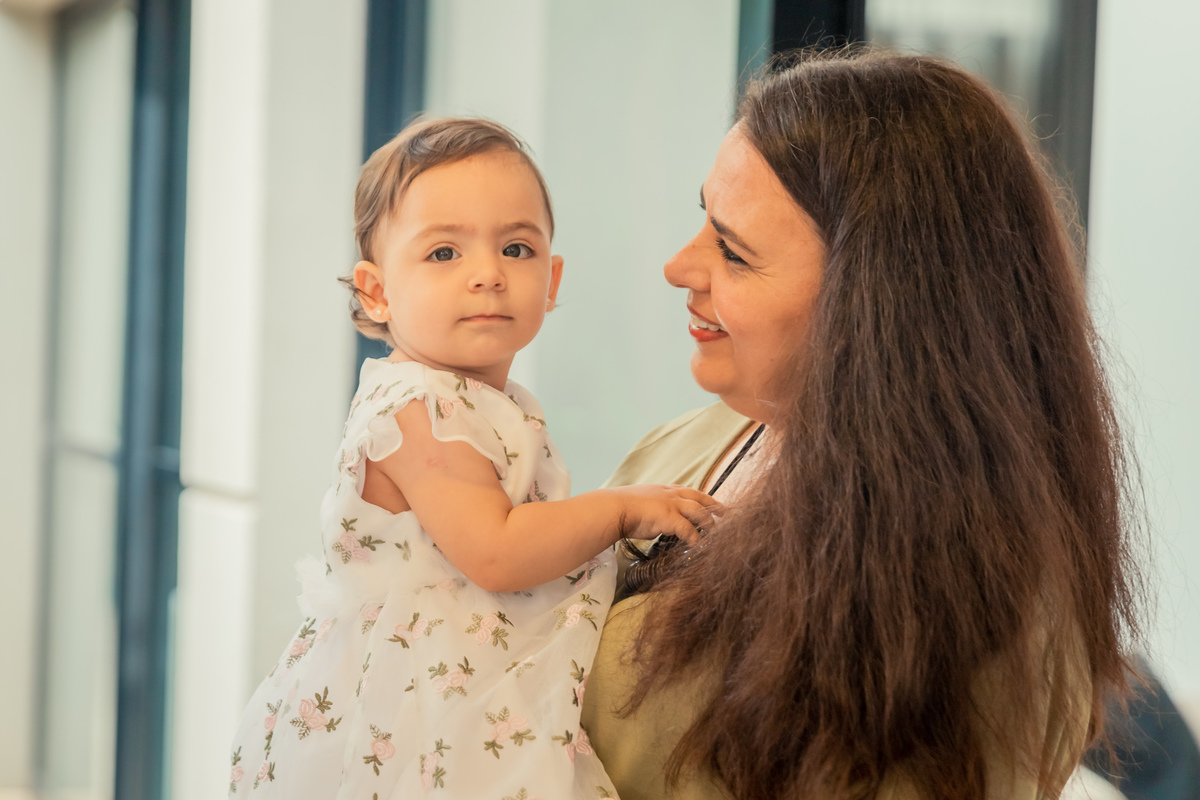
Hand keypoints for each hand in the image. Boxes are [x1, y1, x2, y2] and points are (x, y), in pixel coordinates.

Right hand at [608, 485, 722, 543]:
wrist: (613, 509)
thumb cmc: (621, 507)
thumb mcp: (641, 500)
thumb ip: (652, 507)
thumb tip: (653, 517)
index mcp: (665, 490)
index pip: (690, 492)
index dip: (703, 498)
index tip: (714, 503)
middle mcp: (671, 495)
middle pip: (701, 499)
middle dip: (716, 507)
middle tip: (729, 514)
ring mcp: (672, 505)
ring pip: (700, 513)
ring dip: (710, 525)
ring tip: (718, 535)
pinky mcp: (670, 518)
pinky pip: (689, 531)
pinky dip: (697, 540)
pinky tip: (700, 547)